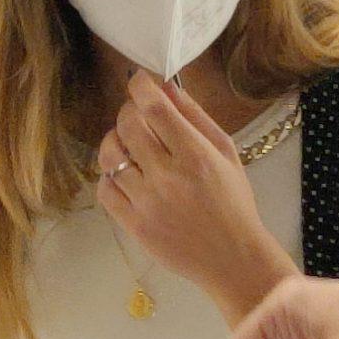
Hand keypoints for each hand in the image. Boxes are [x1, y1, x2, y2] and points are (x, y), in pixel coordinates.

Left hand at [97, 72, 294, 322]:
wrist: (233, 257)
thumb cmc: (233, 201)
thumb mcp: (226, 152)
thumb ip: (196, 116)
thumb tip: (166, 86)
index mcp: (195, 156)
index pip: (155, 108)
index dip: (140, 86)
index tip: (138, 81)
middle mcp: (168, 177)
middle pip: (128, 126)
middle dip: (128, 110)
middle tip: (137, 113)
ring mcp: (147, 203)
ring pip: (110, 156)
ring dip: (114, 140)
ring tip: (127, 143)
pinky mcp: (134, 225)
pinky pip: (105, 189)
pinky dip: (109, 175)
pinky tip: (124, 174)